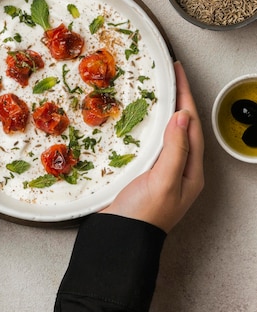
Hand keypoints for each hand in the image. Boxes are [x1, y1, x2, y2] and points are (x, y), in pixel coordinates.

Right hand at [100, 61, 203, 231]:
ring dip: (163, 110)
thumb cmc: (143, 216)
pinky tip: (138, 117)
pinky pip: (150, 141)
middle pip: (182, 126)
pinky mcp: (143, 172)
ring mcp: (161, 171)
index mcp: (191, 172)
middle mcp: (180, 170)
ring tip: (156, 89)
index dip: (186, 96)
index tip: (178, 72)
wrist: (119, 239)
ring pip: (166, 132)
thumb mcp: (164, 182)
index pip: (192, 125)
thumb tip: (183, 116)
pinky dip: (147, 124)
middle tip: (169, 74)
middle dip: (178, 99)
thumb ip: (176, 149)